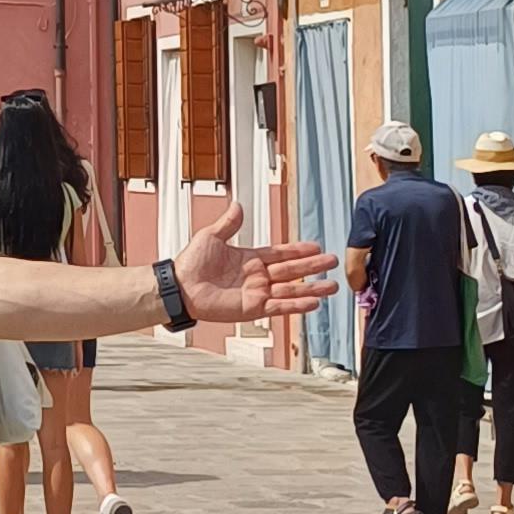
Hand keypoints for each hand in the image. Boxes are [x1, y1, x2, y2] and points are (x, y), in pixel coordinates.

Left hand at [174, 199, 337, 323]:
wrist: (180, 287)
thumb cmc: (191, 263)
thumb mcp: (211, 236)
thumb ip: (228, 223)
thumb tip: (237, 205)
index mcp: (250, 258)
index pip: (281, 253)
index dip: (298, 250)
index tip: (316, 247)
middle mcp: (257, 276)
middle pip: (292, 270)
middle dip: (313, 266)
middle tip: (333, 261)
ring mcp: (257, 293)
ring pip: (291, 290)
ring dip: (312, 288)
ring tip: (332, 286)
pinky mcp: (253, 308)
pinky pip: (279, 307)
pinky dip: (296, 305)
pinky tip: (313, 302)